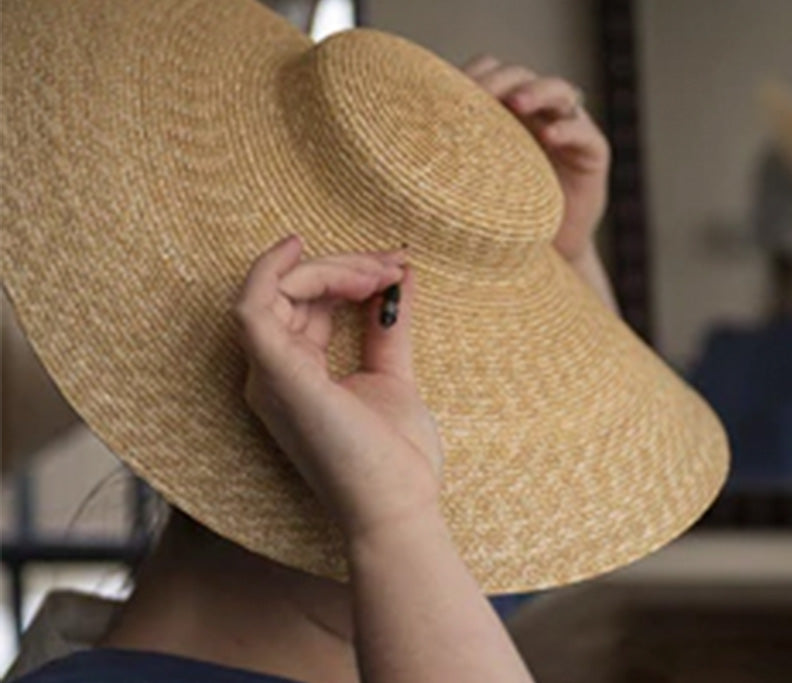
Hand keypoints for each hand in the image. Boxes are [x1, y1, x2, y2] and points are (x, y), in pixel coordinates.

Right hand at [233, 236, 443, 540]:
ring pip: (276, 291)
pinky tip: (299, 248)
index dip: (347, 274)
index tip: (397, 266)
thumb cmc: (395, 458)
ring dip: (329, 268)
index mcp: (297, 374)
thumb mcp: (392, 375)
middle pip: (292, 293)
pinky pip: (253, 309)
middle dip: (345, 265)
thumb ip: (386, 327)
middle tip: (394, 264)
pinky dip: (270, 272)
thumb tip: (399, 277)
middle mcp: (273, 374)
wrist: (398, 510)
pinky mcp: (278, 377)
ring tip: (380, 272)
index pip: (307, 304)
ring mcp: (270, 376)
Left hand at [464, 56, 610, 262]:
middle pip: (522, 76)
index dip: (476, 73)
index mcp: (507, 114)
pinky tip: (549, 136)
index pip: (493, 73)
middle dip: (502, 79)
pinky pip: (585, 132)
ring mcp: (569, 129)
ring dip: (537, 91)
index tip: (451, 89)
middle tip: (480, 93)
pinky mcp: (593, 153)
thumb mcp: (473, 185)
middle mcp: (539, 114)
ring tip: (516, 103)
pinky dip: (568, 129)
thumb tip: (396, 150)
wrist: (547, 257)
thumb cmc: (503, 220)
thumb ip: (453, 160)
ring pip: (560, 90)